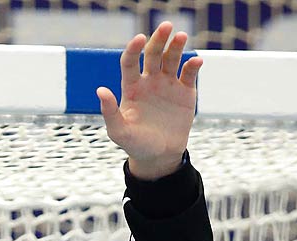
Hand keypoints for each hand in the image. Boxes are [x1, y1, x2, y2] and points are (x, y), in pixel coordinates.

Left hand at [97, 23, 202, 180]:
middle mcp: (149, 81)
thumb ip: (110, 112)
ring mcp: (168, 84)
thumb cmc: (135, 144)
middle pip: (153, 54)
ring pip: (172, 59)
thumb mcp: (119, 131)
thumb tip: (100, 90)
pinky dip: (193, 66)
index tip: (139, 39)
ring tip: (181, 36)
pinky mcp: (185, 92)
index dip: (134, 49)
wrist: (159, 157)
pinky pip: (189, 74)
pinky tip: (195, 61)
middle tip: (166, 26)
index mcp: (131, 87)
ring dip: (176, 47)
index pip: (130, 61)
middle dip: (159, 39)